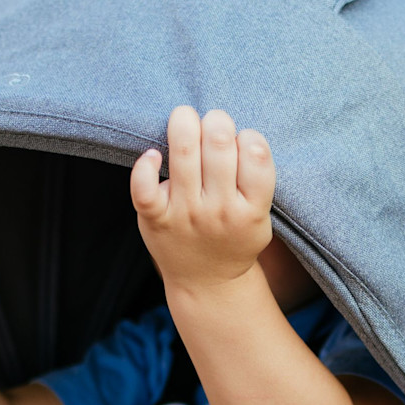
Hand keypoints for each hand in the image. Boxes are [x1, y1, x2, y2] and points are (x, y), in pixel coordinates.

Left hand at [130, 107, 275, 294]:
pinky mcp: (155, 218)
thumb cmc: (234, 239)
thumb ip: (256, 181)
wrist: (208, 283)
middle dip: (216, 120)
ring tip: (185, 120)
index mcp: (251, 209)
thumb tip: (235, 130)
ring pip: (182, 151)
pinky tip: (154, 156)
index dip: (249, 136)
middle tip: (213, 124)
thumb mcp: (261, 218)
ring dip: (184, 122)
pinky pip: (143, 185)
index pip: (256, 153)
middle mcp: (219, 211)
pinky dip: (145, 164)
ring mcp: (185, 214)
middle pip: (219, 143)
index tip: (241, 142)